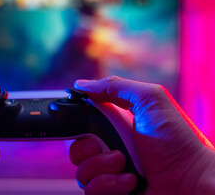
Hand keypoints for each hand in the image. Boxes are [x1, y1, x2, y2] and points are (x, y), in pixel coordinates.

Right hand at [69, 76, 214, 194]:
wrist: (191, 182)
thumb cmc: (177, 140)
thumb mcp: (149, 100)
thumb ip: (115, 87)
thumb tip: (81, 84)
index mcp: (116, 124)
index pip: (83, 122)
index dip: (78, 123)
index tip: (84, 126)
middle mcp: (110, 147)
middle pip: (76, 147)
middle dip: (90, 149)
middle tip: (114, 150)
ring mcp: (110, 171)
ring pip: (81, 170)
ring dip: (103, 168)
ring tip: (127, 166)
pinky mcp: (111, 191)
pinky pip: (90, 189)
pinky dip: (110, 185)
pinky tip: (131, 182)